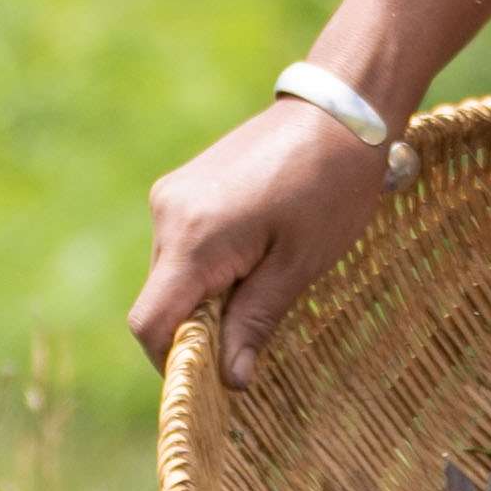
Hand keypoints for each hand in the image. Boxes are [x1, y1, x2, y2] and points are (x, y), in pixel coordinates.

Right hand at [127, 99, 391, 388]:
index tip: (218, 378)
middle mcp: (169, 214)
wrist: (340, 108)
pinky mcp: (185, 186)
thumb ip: (255, 322)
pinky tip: (258, 254)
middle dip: (201, 329)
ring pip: (173, 275)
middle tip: (257, 334)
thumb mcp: (300, 265)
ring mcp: (173, 195)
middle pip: (162, 301)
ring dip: (208, 296)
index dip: (176, 363)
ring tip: (267, 281)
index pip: (151, 324)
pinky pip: (183, 246)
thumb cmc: (330, 187)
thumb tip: (230, 381)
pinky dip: (210, 268)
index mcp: (194, 238)